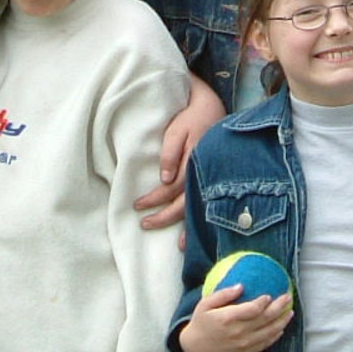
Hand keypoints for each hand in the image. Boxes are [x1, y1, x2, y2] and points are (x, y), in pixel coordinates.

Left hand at [135, 76, 223, 229]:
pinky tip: (200, 233)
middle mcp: (205, 173)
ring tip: (178, 246)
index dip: (155, 199)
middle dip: (165, 216)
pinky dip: (203, 219)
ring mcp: (213, 177)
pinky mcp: (215, 177)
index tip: (138, 205)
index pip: (173, 188)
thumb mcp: (176, 130)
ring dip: (188, 227)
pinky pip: (207, 201)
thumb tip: (164, 180)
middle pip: (185, 202)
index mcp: (195, 162)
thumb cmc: (190, 117)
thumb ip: (170, 153)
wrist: (212, 106)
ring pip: (199, 206)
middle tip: (145, 224)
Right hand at [178, 285, 294, 351]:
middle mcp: (238, 332)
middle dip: (279, 307)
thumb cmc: (200, 322)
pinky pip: (264, 344)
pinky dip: (275, 336)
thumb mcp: (205, 304)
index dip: (264, 302)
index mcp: (228, 319)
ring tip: (290, 312)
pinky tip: (281, 329)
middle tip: (288, 297)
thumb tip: (241, 285)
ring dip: (282, 322)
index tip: (270, 294)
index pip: (252, 310)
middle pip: (265, 319)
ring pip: (269, 333)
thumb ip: (223, 294)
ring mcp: (243, 344)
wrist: (195, 348)